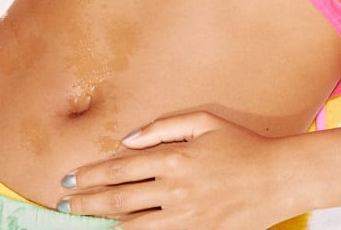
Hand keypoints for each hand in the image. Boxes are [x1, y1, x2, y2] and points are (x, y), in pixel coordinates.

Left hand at [60, 111, 297, 228]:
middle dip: (88, 201)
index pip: (121, 168)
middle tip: (64, 204)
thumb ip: (163, 127)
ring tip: (82, 219)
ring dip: (104, 220)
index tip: (70, 179)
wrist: (277, 179)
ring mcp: (186, 216)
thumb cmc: (241, 145)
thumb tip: (129, 139)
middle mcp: (175, 188)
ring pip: (134, 223)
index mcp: (174, 157)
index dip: (92, 174)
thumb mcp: (203, 121)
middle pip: (120, 197)